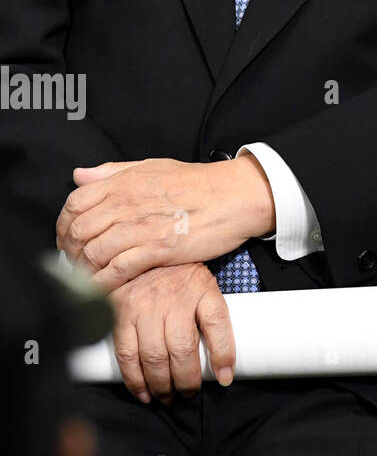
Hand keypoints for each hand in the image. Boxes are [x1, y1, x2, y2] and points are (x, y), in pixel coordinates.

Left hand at [56, 155, 274, 289]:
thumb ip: (114, 172)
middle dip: (70, 252)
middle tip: (76, 263)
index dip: (64, 225)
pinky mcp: (157, 249)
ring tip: (89, 279)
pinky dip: (104, 283)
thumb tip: (82, 175)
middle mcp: (127, 203)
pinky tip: (105, 289)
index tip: (68, 239)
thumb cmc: (199, 183)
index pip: (74, 203)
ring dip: (85, 271)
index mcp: (124, 182)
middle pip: (78, 231)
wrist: (234, 196)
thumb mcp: (153, 167)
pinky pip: (116, 271)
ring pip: (93, 253)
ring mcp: (140, 227)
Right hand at [109, 262, 234, 403]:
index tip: (225, 377)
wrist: (141, 250)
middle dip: (187, 380)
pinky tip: (144, 392)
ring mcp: (145, 306)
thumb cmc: (178, 274)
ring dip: (162, 385)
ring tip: (168, 397)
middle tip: (189, 394)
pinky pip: (127, 354)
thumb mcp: (203, 283)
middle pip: (183, 348)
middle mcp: (173, 297)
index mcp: (201, 287)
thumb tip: (223, 360)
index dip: (223, 353)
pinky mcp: (121, 314)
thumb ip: (211, 313)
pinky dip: (135, 380)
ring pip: (155, 356)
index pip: (217, 321)